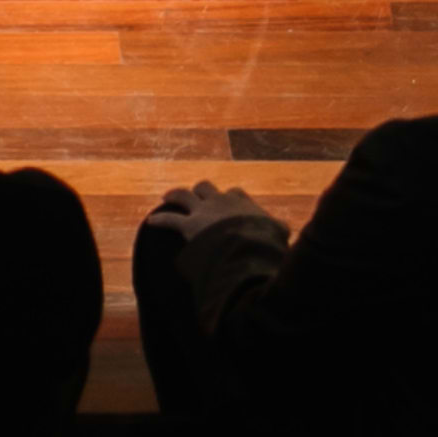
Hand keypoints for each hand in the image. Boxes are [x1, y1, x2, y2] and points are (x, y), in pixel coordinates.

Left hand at [142, 179, 283, 243]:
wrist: (246, 248)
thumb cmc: (265, 243)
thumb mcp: (279, 234)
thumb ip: (279, 230)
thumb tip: (286, 229)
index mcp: (243, 203)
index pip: (236, 194)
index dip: (231, 199)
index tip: (231, 204)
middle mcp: (221, 202)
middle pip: (207, 188)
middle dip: (201, 192)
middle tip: (197, 197)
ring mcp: (203, 212)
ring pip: (184, 195)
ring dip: (175, 196)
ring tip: (168, 197)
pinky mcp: (189, 227)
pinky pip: (170, 220)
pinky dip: (160, 220)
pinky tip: (151, 222)